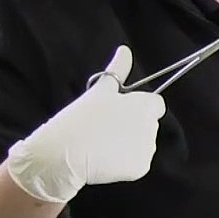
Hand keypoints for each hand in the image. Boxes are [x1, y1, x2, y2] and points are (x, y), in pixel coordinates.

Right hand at [6, 46, 166, 203]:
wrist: (62, 154)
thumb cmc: (79, 119)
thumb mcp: (98, 91)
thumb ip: (117, 70)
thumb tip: (125, 49)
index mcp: (144, 105)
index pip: (155, 104)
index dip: (139, 107)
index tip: (120, 112)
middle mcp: (151, 126)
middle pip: (149, 124)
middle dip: (133, 125)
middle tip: (106, 129)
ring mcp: (147, 149)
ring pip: (144, 144)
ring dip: (129, 144)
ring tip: (102, 143)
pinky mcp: (140, 168)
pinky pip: (137, 164)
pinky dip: (124, 163)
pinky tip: (105, 159)